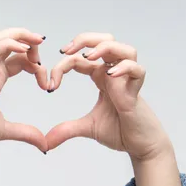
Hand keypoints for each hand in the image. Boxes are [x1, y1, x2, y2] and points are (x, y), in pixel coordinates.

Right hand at [0, 28, 47, 152]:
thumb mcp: (5, 130)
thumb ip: (25, 133)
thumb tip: (43, 144)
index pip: (15, 59)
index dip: (33, 63)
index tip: (46, 84)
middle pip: (7, 40)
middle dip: (27, 39)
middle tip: (43, 50)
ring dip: (19, 35)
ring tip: (36, 42)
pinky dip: (10, 44)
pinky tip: (25, 51)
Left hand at [45, 33, 172, 160]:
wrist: (140, 145)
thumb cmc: (119, 131)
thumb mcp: (86, 128)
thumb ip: (66, 131)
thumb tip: (45, 143)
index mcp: (101, 77)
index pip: (80, 59)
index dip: (62, 66)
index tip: (49, 86)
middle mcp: (115, 74)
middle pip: (105, 40)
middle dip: (85, 39)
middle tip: (65, 50)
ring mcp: (127, 80)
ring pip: (124, 49)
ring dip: (105, 48)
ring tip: (88, 57)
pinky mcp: (137, 91)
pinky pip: (137, 70)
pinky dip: (125, 67)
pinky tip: (110, 75)